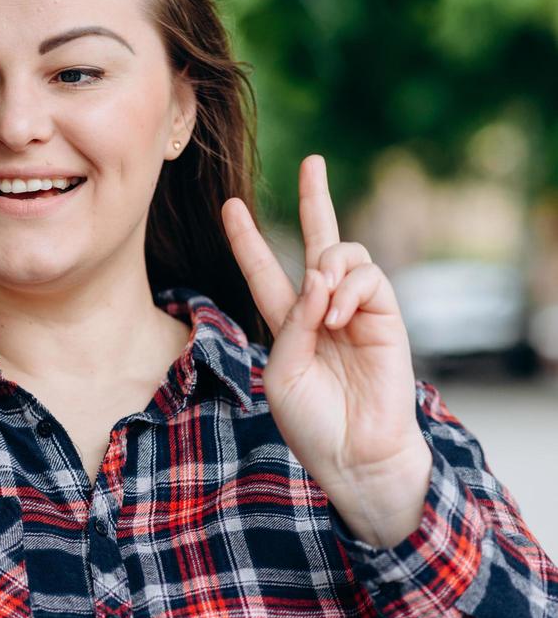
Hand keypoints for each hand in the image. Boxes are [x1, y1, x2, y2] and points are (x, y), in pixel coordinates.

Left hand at [221, 154, 431, 546]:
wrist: (355, 456)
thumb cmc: (311, 423)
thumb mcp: (281, 372)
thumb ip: (292, 323)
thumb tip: (320, 279)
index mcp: (288, 322)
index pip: (265, 271)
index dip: (248, 240)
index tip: (229, 205)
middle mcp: (323, 309)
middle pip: (320, 241)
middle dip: (316, 199)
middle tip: (313, 161)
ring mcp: (357, 311)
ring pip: (345, 255)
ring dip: (328, 268)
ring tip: (322, 304)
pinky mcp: (387, 318)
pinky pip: (368, 278)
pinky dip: (348, 287)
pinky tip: (337, 314)